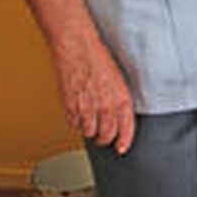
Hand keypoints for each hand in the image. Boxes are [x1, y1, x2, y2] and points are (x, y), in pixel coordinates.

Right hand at [52, 31, 134, 153]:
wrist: (77, 48)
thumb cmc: (97, 58)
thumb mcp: (118, 79)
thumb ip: (119, 99)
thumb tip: (118, 114)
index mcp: (121, 98)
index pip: (126, 128)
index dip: (124, 141)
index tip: (122, 148)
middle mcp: (105, 105)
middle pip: (106, 135)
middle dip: (106, 138)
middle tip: (104, 136)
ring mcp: (86, 108)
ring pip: (89, 132)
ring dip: (90, 130)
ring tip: (90, 121)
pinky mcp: (70, 107)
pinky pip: (73, 124)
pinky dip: (76, 122)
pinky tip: (78, 114)